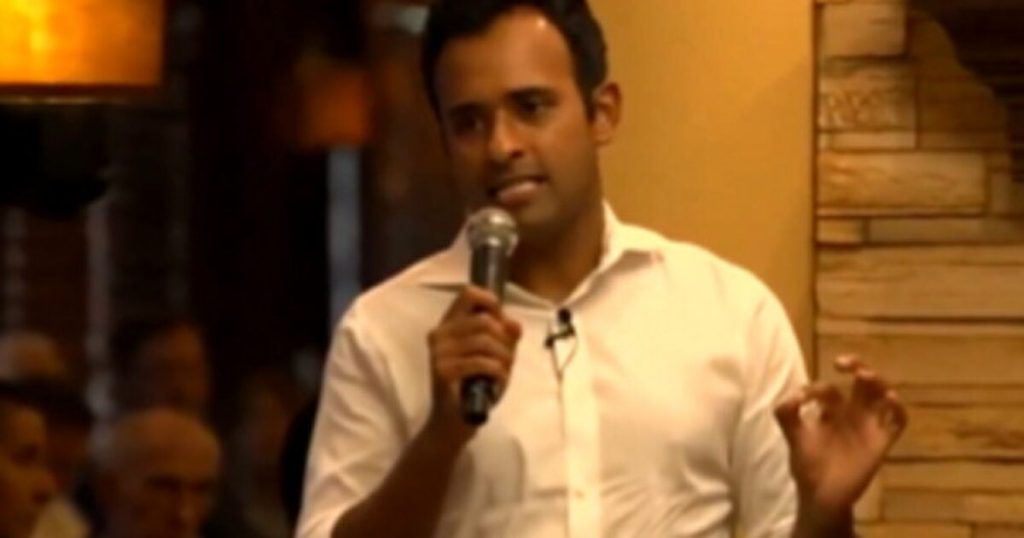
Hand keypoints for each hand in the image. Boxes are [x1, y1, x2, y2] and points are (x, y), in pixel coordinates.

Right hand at [424, 286, 520, 445]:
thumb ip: (505, 337)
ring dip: (504, 357)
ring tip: (503, 371)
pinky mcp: (442, 372)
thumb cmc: (474, 385)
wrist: (453, 422)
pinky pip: (482, 362)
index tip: (501, 321)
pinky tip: (497, 381)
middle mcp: (439, 334)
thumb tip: (514, 324)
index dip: (491, 302)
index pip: (468, 294)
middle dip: (504, 340)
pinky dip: (498, 372)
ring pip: (486, 341)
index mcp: (449, 325)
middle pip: (484, 320)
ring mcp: (439, 353)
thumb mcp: (496, 357)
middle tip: (507, 358)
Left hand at [774, 355, 907, 533]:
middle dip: (856, 366)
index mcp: (831, 411)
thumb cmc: (808, 466)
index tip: (803, 398)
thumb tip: (793, 395)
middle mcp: (852, 414)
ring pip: (882, 395)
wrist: (821, 496)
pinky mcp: (882, 442)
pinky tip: (890, 399)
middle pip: (862, 382)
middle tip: (842, 363)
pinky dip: (898, 409)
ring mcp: (869, 426)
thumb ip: (787, 415)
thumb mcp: (794, 437)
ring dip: (877, 381)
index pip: (829, 389)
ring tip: (864, 375)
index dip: (817, 389)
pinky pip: (897, 422)